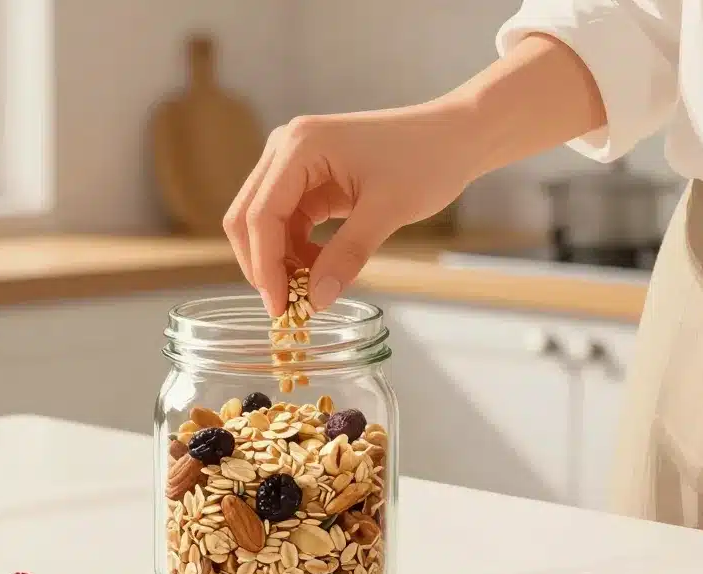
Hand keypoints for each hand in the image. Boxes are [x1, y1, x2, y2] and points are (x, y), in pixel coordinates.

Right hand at [223, 101, 479, 315]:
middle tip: (287, 308)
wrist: (455, 136)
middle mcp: (285, 148)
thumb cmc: (428, 159)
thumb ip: (347, 256)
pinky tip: (320, 269)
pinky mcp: (305, 178)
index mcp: (300, 145)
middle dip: (263, 266)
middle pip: (247, 218)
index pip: (261, 215)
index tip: (280, 308)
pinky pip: (285, 223)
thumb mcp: (388, 211)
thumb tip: (316, 301)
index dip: (265, 267)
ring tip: (311, 289)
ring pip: (262, 224)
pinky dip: (295, 252)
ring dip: (280, 262)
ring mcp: (292, 162)